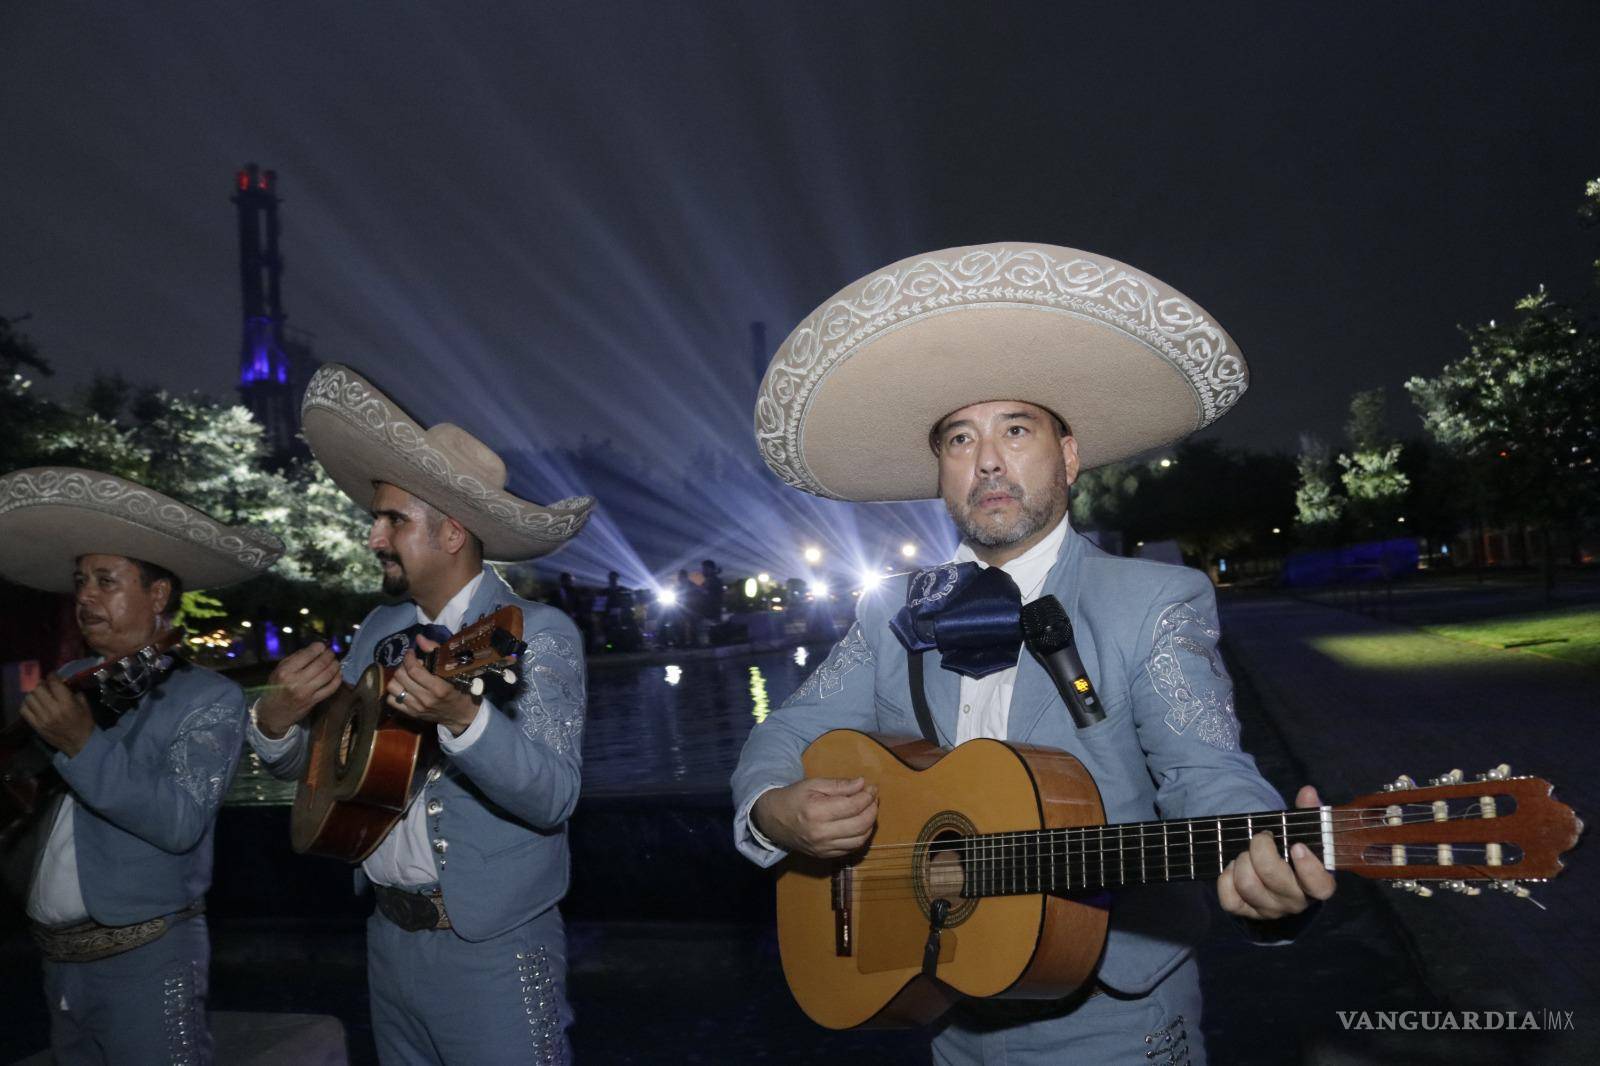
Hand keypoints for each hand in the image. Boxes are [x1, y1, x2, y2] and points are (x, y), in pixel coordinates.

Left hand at [20, 677, 95, 756]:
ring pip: (29, 698)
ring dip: (34, 694)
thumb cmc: (85, 724)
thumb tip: (64, 685)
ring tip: (39, 695)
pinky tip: (34, 704)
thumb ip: (75, 693)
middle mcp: (52, 709)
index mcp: (67, 703)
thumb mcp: (85, 706)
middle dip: (41, 684)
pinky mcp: (36, 725)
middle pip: (38, 689)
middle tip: (45, 686)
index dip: (52, 676)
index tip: (53, 675)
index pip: (53, 683)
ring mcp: (42, 718)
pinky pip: (24, 710)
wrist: (79, 744)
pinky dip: (27, 704)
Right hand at [256, 642, 341, 737]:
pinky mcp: (314, 701)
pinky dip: (337, 679)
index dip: (319, 647)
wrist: (272, 713)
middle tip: (331, 652)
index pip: (308, 654)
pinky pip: (331, 688)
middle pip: (321, 663)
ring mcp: (306, 692)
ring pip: (328, 674)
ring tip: (335, 661)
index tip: (322, 645)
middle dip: (329, 655)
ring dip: (335, 665)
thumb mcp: (278, 670)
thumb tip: (314, 648)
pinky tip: (337, 673)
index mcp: (285, 671)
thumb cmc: (275, 689)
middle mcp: (296, 681)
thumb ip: (295, 658)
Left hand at [386, 636, 478, 735]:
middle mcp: (426, 699)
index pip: (414, 670)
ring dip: (396, 678)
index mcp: (439, 688)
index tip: (411, 652)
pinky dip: (394, 691)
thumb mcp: (454, 670)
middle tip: (410, 663)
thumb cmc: (461, 689)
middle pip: (401, 676)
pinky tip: (403, 686)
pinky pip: (391, 700)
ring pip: (393, 688)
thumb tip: (419, 638)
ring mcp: (417, 708)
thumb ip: (436, 652)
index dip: (408, 658)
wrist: (461, 715)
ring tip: (405, 675)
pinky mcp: (411, 714)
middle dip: (403, 665)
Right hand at [752, 777, 878, 858]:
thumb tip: (863, 784)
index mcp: (817, 812)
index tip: (872, 788)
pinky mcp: (824, 856)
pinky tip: (859, 825)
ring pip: (859, 840)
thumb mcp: (813, 784)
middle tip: (873, 799)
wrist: (772, 820)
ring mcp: (823, 848)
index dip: (868, 796)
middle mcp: (821, 833)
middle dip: (872, 810)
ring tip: (868, 811)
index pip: (853, 806)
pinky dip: (860, 837)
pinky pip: (850, 849)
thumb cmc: (793, 798)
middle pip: (860, 824)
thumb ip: (839, 785)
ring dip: (869, 825)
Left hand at [1217, 785, 1336, 919]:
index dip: (1309, 868)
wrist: (1277, 874)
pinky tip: (1233, 867)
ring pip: (1249, 887)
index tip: (1296, 845)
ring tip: (1245, 853)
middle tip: (1260, 839)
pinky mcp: (1247, 913)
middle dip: (1260, 849)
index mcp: (1316, 883)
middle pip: (1274, 878)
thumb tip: (1308, 792)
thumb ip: (1308, 813)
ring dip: (1241, 862)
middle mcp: (1296, 901)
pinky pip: (1230, 901)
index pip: (1319, 885)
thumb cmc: (1292, 849)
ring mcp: (1271, 909)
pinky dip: (1225, 879)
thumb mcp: (1303, 832)